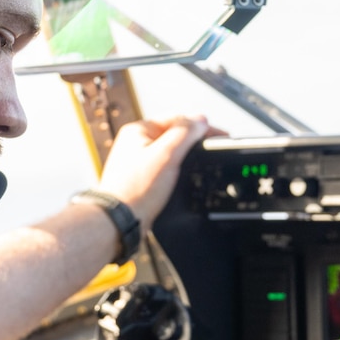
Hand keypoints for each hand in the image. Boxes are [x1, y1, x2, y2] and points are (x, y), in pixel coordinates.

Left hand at [96, 115, 212, 227]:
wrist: (121, 221)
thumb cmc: (136, 190)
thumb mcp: (167, 155)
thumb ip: (185, 133)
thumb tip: (200, 120)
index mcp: (138, 130)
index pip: (177, 119)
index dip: (200, 126)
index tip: (218, 135)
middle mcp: (135, 143)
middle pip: (174, 134)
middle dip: (194, 141)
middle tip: (212, 149)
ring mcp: (137, 161)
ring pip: (170, 151)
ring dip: (185, 155)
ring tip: (200, 162)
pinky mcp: (141, 178)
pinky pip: (164, 166)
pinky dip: (176, 168)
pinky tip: (182, 176)